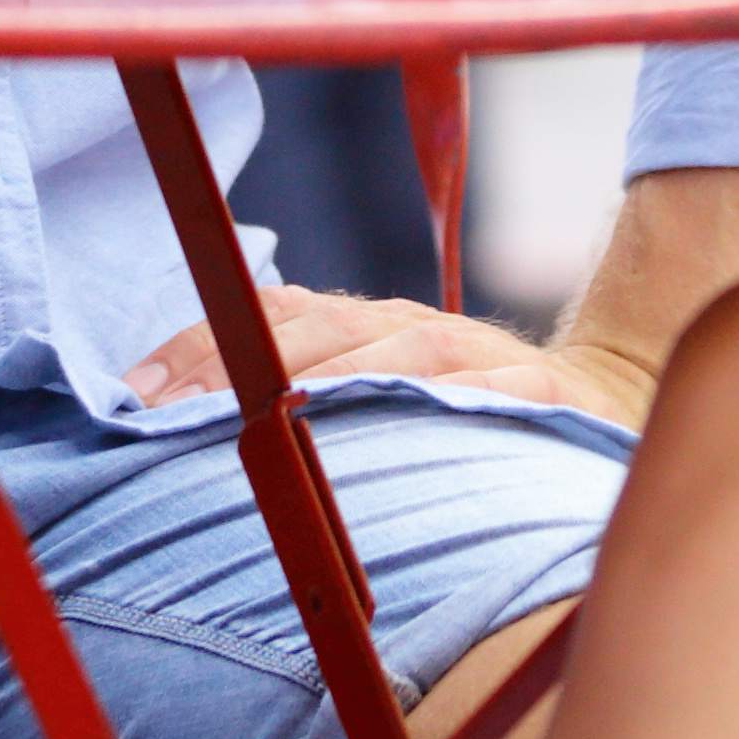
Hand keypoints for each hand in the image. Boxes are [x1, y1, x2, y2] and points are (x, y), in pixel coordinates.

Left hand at [126, 287, 659, 426]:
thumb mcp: (379, 393)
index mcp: (367, 325)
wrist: (603, 395)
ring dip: (330, 380)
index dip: (199, 349)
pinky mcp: (540, 392)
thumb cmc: (461, 413)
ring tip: (267, 419)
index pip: (268, 318)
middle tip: (171, 417)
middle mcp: (414, 328)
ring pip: (397, 351)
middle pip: (319, 330)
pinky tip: (410, 420)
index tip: (135, 396)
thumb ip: (301, 397)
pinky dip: (452, 400)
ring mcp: (479, 357)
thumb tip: (170, 420)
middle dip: (240, 369)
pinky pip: (493, 394)